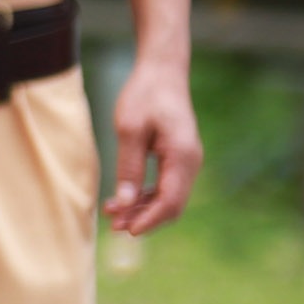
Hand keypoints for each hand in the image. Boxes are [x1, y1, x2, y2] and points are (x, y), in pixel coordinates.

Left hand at [106, 56, 200, 236]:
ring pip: (168, 197)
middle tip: (113, 227)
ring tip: (112, 215)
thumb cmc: (145, 95)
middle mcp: (191, 161)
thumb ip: (128, 167)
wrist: (162, 72)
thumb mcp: (129, 130)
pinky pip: (165, 185)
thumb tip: (124, 203)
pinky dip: (145, 196)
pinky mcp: (178, 158)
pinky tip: (122, 200)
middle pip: (172, 204)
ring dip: (142, 209)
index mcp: (182, 156)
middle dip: (144, 218)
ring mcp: (186, 160)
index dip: (149, 219)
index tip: (127, 231)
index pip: (171, 201)